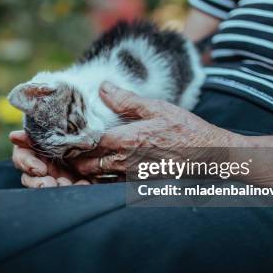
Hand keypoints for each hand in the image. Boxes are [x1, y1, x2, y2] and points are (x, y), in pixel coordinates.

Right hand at [10, 131, 91, 187]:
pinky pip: (69, 191)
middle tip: (50, 184)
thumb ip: (35, 134)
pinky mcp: (71, 185)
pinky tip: (85, 183)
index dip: (28, 164)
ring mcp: (55, 178)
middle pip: (30, 179)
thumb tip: (13, 136)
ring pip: (47, 188)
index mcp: (35, 150)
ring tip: (67, 185)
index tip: (41, 169)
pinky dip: (78, 188)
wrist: (97, 134)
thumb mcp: (56, 128)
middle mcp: (42, 166)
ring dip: (57, 188)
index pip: (22, 158)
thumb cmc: (71, 126)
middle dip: (40, 184)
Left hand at [70, 82, 241, 175]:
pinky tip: (101, 168)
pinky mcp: (139, 183)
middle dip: (73, 159)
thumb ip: (127, 100)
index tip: (61, 135)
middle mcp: (125, 161)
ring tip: (78, 157)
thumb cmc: (186, 130)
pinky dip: (102, 178)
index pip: (86, 143)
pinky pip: (112, 184)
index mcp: (126, 140)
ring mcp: (132, 176)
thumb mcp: (157, 108)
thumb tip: (103, 88)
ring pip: (97, 177)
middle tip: (66, 148)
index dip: (71, 141)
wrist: (211, 156)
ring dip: (86, 169)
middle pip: (86, 165)